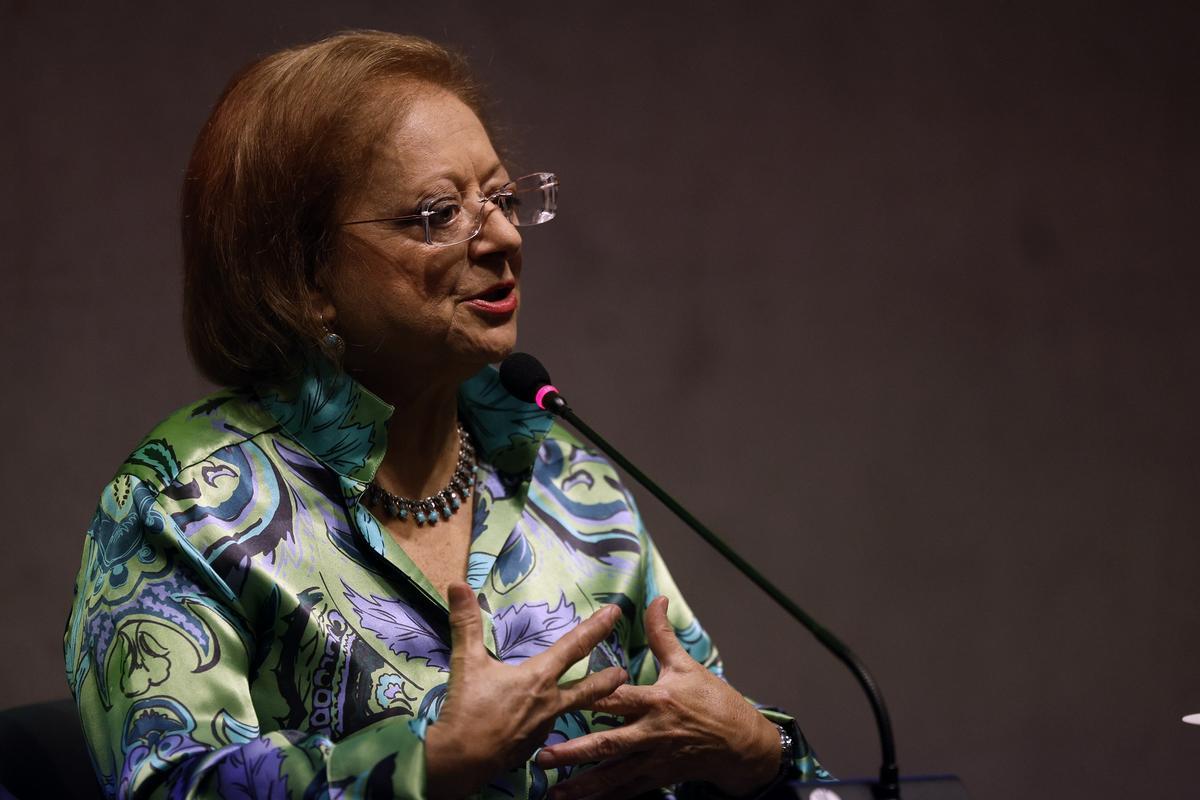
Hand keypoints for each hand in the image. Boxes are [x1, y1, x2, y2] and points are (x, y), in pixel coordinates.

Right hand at [424, 583, 627, 799]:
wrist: (459, 762)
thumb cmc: (467, 710)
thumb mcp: (466, 661)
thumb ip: (466, 622)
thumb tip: (458, 585)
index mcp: (539, 677)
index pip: (574, 646)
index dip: (596, 627)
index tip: (615, 613)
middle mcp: (549, 703)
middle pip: (588, 689)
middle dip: (607, 679)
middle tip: (624, 672)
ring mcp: (543, 729)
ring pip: (566, 711)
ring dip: (579, 703)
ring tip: (587, 700)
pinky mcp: (531, 747)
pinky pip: (543, 730)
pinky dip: (544, 722)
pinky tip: (536, 721)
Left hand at [535, 596, 780, 799]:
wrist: (743, 743)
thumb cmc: (714, 700)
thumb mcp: (688, 664)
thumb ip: (663, 635)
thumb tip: (656, 598)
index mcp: (656, 701)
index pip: (616, 698)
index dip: (589, 698)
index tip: (559, 699)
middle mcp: (652, 732)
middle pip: (607, 744)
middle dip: (574, 752)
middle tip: (542, 756)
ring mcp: (654, 759)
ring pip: (613, 775)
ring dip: (583, 784)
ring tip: (554, 791)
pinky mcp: (659, 777)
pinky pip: (627, 790)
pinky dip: (605, 797)